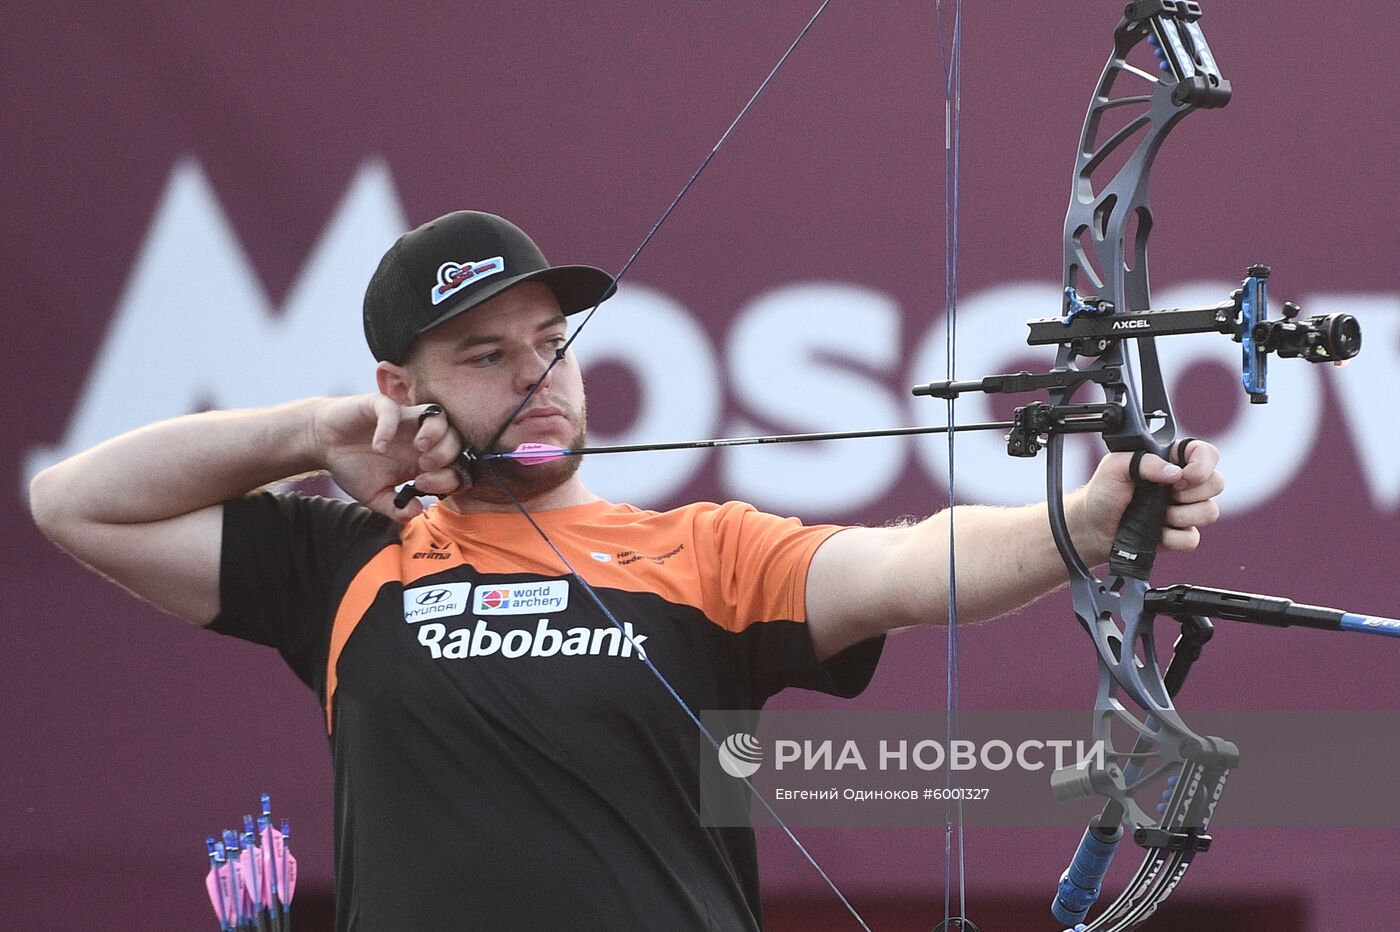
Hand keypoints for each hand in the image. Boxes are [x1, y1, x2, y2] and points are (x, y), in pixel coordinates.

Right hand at [310, 395, 465, 519]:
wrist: (323, 444)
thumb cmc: (353, 467)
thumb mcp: (375, 496)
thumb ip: (396, 508)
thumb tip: (418, 512)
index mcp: (424, 459)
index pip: (455, 465)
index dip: (449, 477)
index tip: (422, 486)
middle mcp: (419, 437)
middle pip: (455, 438)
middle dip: (447, 454)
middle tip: (424, 467)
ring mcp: (403, 419)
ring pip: (436, 415)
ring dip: (434, 433)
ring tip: (418, 449)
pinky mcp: (380, 406)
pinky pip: (394, 410)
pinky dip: (390, 427)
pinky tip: (379, 446)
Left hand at [1074, 440, 1224, 564]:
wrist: (1091, 528)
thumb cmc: (1102, 493)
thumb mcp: (1115, 467)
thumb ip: (1144, 461)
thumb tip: (1174, 472)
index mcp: (1171, 460)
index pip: (1206, 453)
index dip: (1203, 464)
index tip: (1183, 475)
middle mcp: (1183, 484)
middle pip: (1217, 483)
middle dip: (1190, 493)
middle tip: (1165, 494)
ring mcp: (1184, 510)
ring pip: (1209, 512)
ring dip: (1180, 515)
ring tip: (1157, 514)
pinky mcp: (1180, 534)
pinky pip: (1192, 539)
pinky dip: (1173, 538)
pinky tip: (1156, 533)